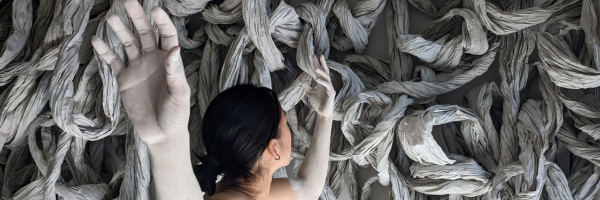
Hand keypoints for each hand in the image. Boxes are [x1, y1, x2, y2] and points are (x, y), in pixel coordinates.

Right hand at [92, 0, 189, 143]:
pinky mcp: (124, 79)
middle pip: (145, 33)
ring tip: (111, 17)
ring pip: (128, 43)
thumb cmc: (176, 114)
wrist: (161, 133)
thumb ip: (175, 72)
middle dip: (137, 17)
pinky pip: (113, 61)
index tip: (154, 9)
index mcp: (169, 60)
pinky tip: (96, 40)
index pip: (166, 35)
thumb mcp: (180, 94)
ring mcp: (137, 68)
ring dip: (120, 30)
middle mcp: (153, 60)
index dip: (162, 21)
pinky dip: (105, 51)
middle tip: (128, 2)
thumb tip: (173, 49)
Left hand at [301, 55, 335, 117]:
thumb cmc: (317, 102)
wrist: (321, 112)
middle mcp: (326, 83)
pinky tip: (318, 79)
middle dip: (321, 63)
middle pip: (324, 71)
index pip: (319, 71)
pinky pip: (328, 85)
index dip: (316, 64)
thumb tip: (300, 76)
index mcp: (321, 82)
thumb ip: (305, 84)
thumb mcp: (309, 92)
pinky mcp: (331, 92)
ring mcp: (329, 87)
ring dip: (322, 72)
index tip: (313, 56)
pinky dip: (323, 82)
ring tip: (316, 68)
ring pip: (326, 77)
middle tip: (318, 56)